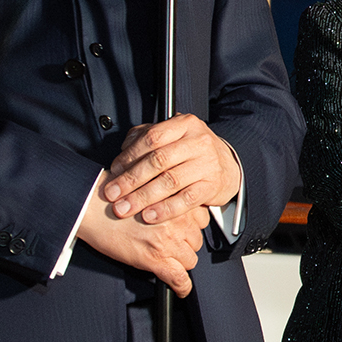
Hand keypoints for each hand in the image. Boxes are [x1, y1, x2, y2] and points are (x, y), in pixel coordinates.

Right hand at [76, 174, 209, 295]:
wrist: (92, 207)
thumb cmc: (114, 197)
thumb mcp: (148, 192)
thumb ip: (167, 200)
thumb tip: (177, 211)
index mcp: (176, 201)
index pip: (201, 220)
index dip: (191, 227)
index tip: (184, 231)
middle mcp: (177, 220)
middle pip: (196, 241)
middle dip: (185, 244)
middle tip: (169, 244)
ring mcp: (167, 240)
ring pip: (190, 260)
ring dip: (180, 262)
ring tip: (165, 259)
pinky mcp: (154, 259)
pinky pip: (179, 279)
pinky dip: (182, 287)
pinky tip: (180, 289)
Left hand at [101, 115, 240, 225]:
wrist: (228, 166)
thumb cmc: (192, 152)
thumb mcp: (172, 136)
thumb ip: (145, 138)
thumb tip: (123, 152)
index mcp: (184, 124)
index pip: (152, 138)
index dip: (130, 155)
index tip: (114, 171)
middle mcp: (198, 142)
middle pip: (159, 161)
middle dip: (131, 180)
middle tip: (112, 194)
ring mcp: (207, 164)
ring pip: (170, 181)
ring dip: (143, 197)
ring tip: (125, 208)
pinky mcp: (212, 186)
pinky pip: (185, 200)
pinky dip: (165, 210)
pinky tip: (149, 216)